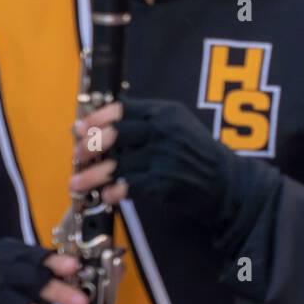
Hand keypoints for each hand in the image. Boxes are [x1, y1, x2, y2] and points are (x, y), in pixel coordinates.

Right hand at [0, 238, 87, 303]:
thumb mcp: (20, 266)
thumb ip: (48, 269)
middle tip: (81, 303)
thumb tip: (88, 274)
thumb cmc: (3, 283)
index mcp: (10, 254)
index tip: (74, 267)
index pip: (34, 255)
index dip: (55, 262)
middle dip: (57, 292)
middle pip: (28, 280)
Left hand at [71, 99, 279, 249]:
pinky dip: (113, 192)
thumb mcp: (178, 126)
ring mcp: (166, 156)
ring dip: (92, 175)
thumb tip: (102, 125)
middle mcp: (165, 130)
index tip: (78, 127)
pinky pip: (130, 186)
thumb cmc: (197, 155)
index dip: (95, 117)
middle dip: (88, 146)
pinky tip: (105, 196)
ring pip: (117, 163)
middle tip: (76, 155)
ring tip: (76, 183)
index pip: (122, 108)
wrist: (228, 182)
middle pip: (115, 133)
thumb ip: (147, 121)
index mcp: (166, 112)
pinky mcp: (166, 182)